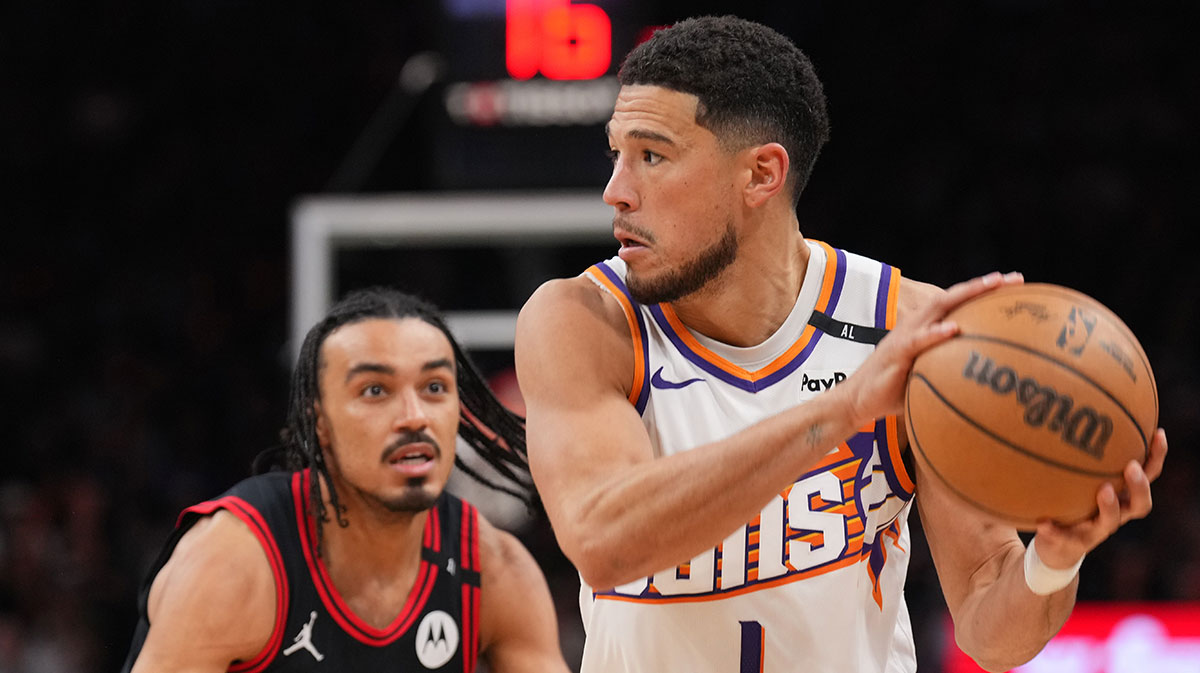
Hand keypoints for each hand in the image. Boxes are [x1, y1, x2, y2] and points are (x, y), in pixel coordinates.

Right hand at [841, 271, 1023, 424]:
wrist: (859, 401)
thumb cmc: (895, 392)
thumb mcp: (927, 378)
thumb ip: (952, 373)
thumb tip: (989, 388)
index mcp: (926, 328)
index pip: (959, 304)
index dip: (986, 292)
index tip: (1017, 286)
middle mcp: (917, 325)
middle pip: (953, 296)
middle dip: (984, 285)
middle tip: (1015, 279)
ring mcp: (906, 335)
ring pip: (937, 306)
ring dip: (965, 294)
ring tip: (990, 286)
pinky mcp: (896, 352)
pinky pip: (917, 340)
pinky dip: (935, 333)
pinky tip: (954, 329)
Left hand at [1033, 428, 1167, 568]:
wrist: (1055, 549)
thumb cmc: (1071, 504)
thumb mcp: (1076, 479)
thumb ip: (1077, 454)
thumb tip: (1067, 405)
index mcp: (1121, 497)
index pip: (1147, 475)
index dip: (1156, 457)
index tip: (1158, 433)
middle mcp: (1114, 515)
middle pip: (1140, 504)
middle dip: (1139, 485)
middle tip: (1131, 466)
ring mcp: (1094, 532)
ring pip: (1110, 522)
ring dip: (1109, 507)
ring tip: (1103, 490)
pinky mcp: (1070, 544)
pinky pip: (1063, 537)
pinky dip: (1054, 530)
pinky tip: (1042, 522)